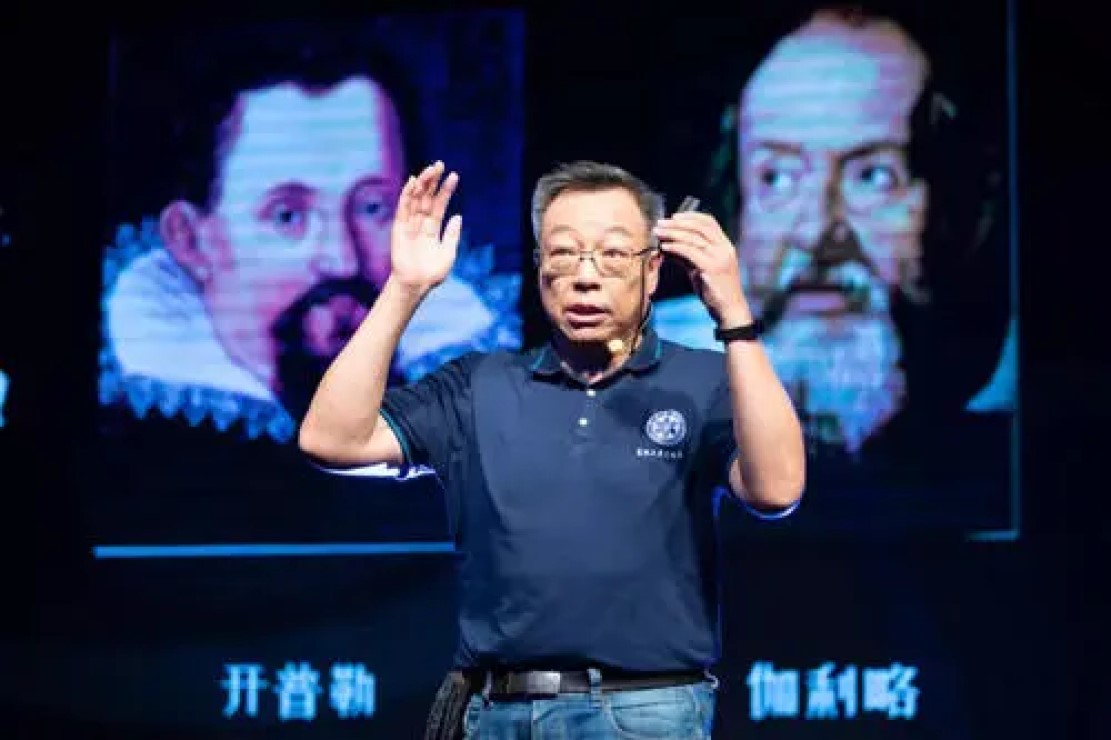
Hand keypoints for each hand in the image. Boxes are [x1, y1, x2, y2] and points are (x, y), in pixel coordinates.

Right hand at [390, 161, 462, 294]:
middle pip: (426, 197)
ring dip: (422, 183)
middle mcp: (421, 223)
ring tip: (430, 169)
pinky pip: (403, 208)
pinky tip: (413, 182)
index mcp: (433, 228)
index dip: (446, 190)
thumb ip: (452, 234)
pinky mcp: (399, 228)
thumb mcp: (449, 252)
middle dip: (433, 181)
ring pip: (415, 199)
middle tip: (440, 164)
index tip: (454, 176)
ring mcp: (409, 224)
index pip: (439, 204)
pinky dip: (407, 194)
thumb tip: (458, 216)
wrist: (417, 284)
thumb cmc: (432, 272)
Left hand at [654, 212, 751, 326]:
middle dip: (677, 223)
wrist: (729, 310)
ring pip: (694, 237)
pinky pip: (690, 252)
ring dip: (673, 233)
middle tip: (660, 223)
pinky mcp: (711, 268)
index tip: (674, 217)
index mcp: (725, 246)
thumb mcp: (701, 270)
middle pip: (699, 227)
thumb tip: (667, 246)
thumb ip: (688, 257)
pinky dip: (676, 247)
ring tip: (658, 233)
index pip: (710, 222)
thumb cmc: (715, 291)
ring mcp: (719, 257)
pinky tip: (665, 247)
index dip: (691, 216)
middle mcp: (724, 248)